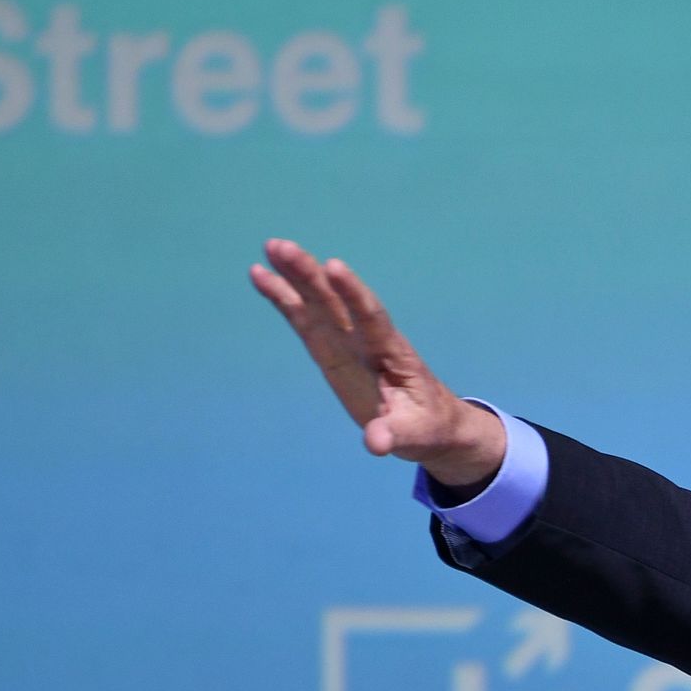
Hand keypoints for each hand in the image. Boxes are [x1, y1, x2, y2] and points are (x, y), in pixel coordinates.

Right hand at [249, 239, 504, 486]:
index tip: (334, 267)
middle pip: (338, 300)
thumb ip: (393, 435)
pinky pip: (304, 319)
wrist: (429, 421)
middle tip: (282, 247)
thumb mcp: (414, 435)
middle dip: (312, 274)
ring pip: (319, 302)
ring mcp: (347, 340)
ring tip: (270, 248)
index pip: (371, 317)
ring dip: (296, 276)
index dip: (354, 294)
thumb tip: (375, 443)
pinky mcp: (331, 349)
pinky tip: (262, 275)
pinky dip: (284, 298)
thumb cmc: (425, 425)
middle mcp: (367, 338)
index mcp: (391, 351)